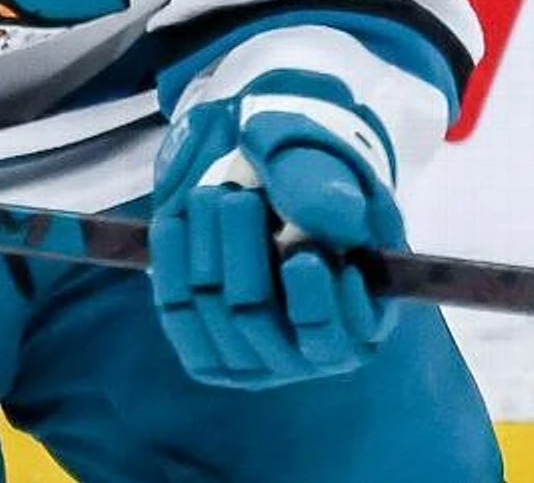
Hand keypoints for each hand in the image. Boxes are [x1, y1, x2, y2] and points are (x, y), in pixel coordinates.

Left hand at [149, 69, 404, 388]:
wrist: (273, 189)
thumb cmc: (317, 183)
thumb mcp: (333, 171)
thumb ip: (331, 192)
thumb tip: (336, 224)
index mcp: (361, 325)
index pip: (330, 337)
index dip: (313, 300)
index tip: (302, 257)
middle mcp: (308, 357)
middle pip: (258, 314)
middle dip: (243, 250)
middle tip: (237, 198)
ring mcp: (254, 361)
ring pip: (213, 309)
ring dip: (207, 244)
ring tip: (210, 196)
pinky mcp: (206, 351)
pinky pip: (178, 311)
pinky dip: (172, 263)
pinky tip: (175, 221)